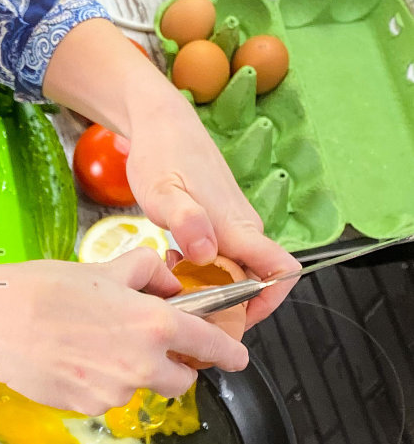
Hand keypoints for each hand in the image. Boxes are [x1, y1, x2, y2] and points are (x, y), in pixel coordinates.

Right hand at [0, 247, 248, 412]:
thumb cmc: (45, 289)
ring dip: (132, 372)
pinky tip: (74, 358)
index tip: (237, 358)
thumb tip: (166, 284)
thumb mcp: (104, 267)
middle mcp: (144, 363)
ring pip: (142, 387)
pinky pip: (109, 396)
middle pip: (182, 378)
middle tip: (147, 344)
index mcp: (155, 324)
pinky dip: (101, 382)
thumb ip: (147, 273)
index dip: (230, 353)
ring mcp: (117, 391)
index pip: (211, 345)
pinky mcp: (90, 407)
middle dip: (173, 364)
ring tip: (94, 345)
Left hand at [41, 21, 299, 327]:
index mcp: (237, 227)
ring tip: (175, 282)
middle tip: (188, 305)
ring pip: (237, 270)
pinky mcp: (221, 221)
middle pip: (258, 281)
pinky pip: (223, 257)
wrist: (161, 123)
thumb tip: (207, 253)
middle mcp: (243, 228)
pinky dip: (202, 269)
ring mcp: (234, 224)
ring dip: (211, 286)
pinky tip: (172, 261)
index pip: (281, 273)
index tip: (235, 320)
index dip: (267, 304)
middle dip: (228, 303)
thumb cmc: (161, 153)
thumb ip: (185, 221)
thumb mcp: (162, 191)